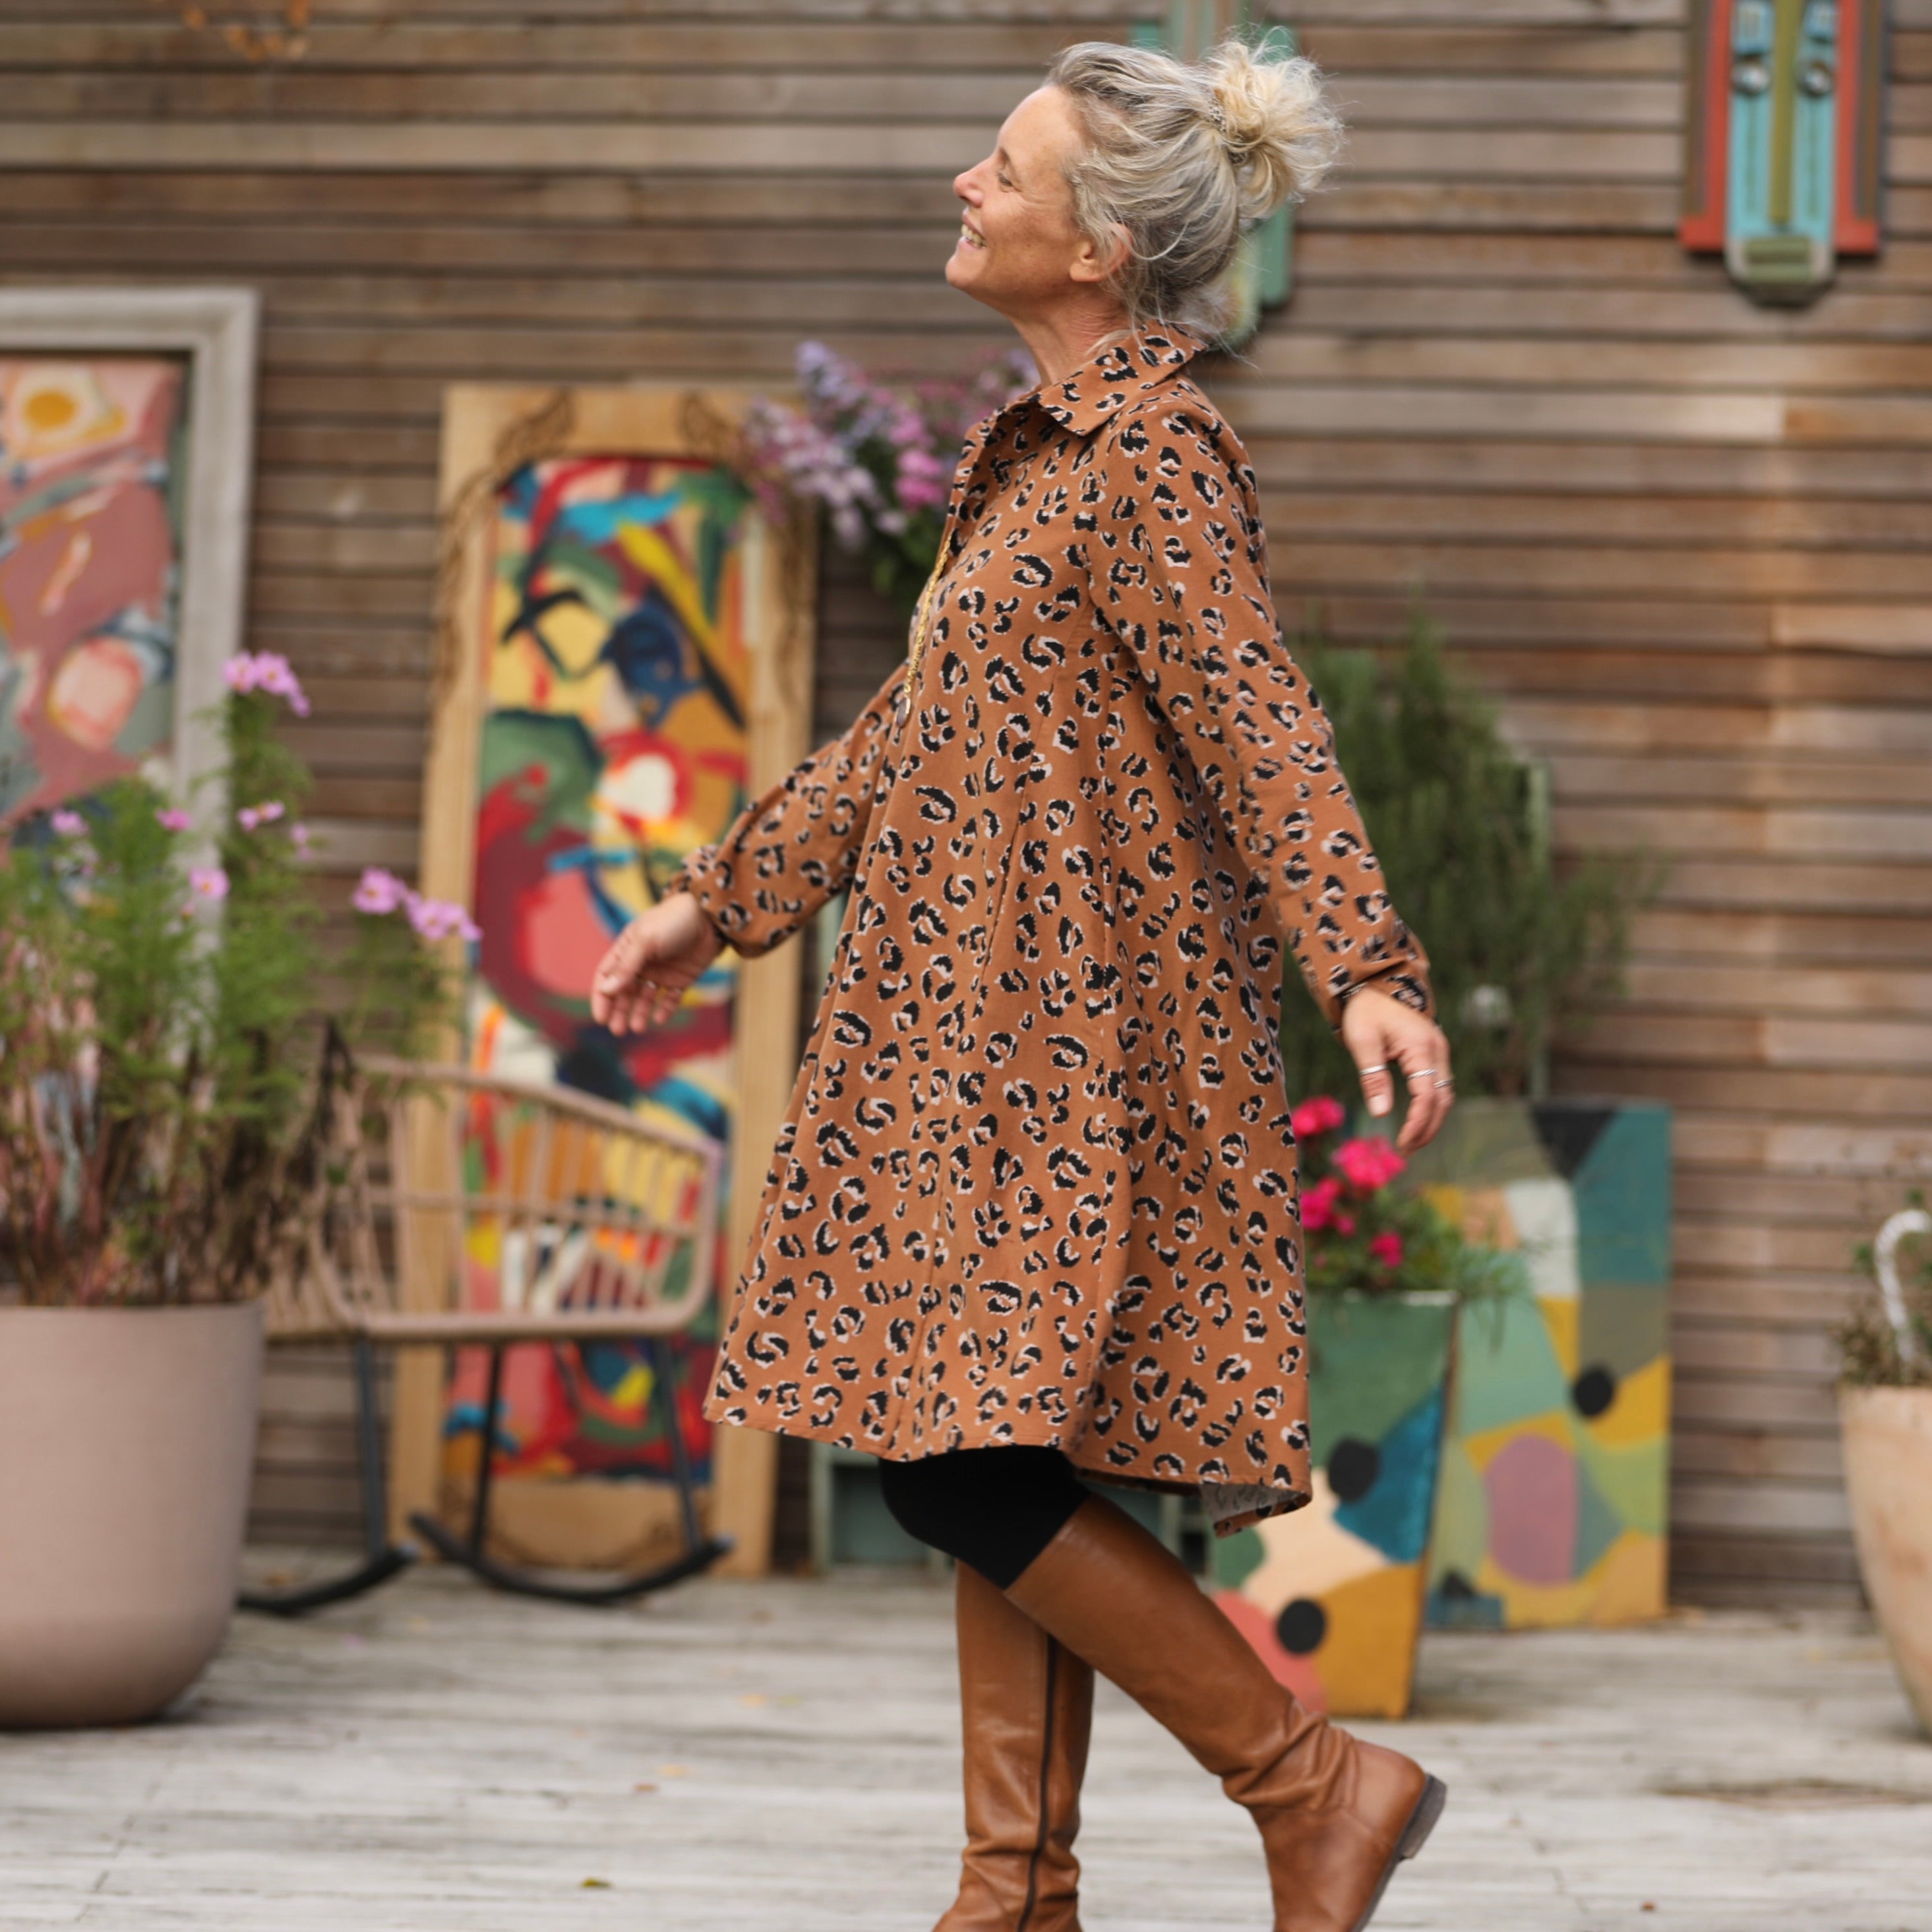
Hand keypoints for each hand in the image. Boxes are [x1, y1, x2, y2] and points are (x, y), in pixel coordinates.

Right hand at [590, 892, 723, 1036]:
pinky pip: (670, 998)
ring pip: (645, 998)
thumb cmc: (673, 921)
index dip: (602, 997)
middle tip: (618, 1030)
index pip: (606, 976)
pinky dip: (664, 1010)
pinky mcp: (682, 978)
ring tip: (637, 1028)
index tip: (601, 1018)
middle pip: (624, 991)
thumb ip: (626, 966)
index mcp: (627, 949)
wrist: (711, 916)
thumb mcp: (645, 941)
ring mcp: (662, 971)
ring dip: (639, 1013)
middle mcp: (642, 962)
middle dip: (619, 1011)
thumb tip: (606, 990)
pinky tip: (659, 1019)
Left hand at [1339, 986, 1453, 1153]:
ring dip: (1430, 1120)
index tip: (1402, 1144)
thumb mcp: (1362, 1041)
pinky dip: (1431, 1106)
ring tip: (1410, 1142)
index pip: (1426, 1096)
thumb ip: (1373, 1077)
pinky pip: (1439, 1085)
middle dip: (1426, 1128)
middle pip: (1441, 1100)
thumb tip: (1381, 1114)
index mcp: (1421, 1048)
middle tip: (1405, 1150)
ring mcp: (1439, 1050)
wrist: (1375, 981)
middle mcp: (1437, 1050)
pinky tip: (1417, 1120)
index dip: (1417, 1123)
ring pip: (1444, 1094)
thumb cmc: (1365, 1010)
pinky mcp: (1433, 1052)